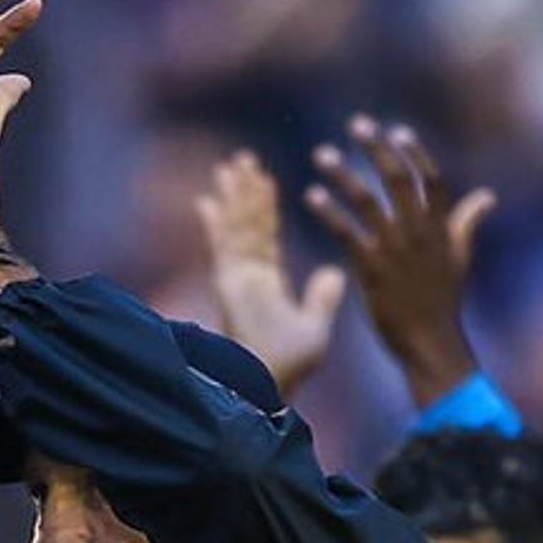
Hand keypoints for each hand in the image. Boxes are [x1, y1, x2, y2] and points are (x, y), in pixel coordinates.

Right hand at [197, 151, 345, 399]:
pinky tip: (208, 199)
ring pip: (235, 227)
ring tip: (231, 165)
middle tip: (243, 160)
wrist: (270, 382)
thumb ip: (322, 298)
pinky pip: (223, 245)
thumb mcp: (315, 326)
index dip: (265, 209)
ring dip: (233, 196)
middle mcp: (248, 275)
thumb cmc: (290, 364)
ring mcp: (235, 278)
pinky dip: (216, 222)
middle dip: (245, 192)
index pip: (266, 236)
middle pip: (246, 224)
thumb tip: (334, 271)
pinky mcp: (228, 283)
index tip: (265, 181)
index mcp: (268, 282)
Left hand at [306, 115, 494, 407]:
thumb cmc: (443, 300)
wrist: (429, 343)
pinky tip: (311, 195)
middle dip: (377, 149)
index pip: (431, 180)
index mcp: (441, 228)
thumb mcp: (460, 256)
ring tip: (322, 154)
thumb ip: (468, 221)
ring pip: (368, 202)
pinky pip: (348, 234)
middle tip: (356, 125)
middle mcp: (419, 234)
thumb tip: (488, 196)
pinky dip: (329, 212)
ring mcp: (395, 252)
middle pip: (398, 181)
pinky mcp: (372, 271)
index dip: (415, 153)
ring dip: (343, 175)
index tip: (396, 130)